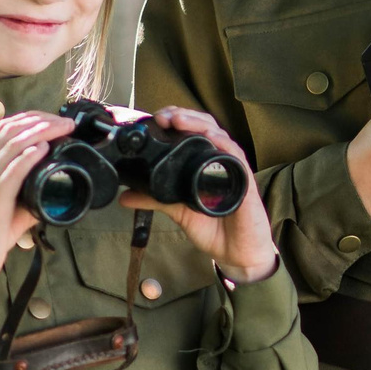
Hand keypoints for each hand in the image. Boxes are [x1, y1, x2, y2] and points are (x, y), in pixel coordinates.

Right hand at [0, 111, 75, 293]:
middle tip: (66, 122)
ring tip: (64, 130)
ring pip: (13, 144)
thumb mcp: (0, 202)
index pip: (3, 127)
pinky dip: (30, 156)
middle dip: (42, 120)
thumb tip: (55, 184)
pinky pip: (12, 170)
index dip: (32, 118)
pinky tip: (45, 149)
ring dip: (43, 132)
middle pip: (10, 129)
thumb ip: (24, 189)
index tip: (55, 119)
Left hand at [115, 107, 277, 282]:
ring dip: (199, 124)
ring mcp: (234, 171)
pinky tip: (213, 137)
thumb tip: (125, 196)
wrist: (237, 253)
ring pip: (220, 136)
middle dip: (185, 116)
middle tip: (164, 116)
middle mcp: (221, 162)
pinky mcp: (245, 183)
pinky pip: (237, 158)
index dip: (177, 119)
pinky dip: (225, 145)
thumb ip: (155, 200)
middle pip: (207, 127)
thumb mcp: (179, 211)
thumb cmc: (215, 229)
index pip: (194, 132)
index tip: (157, 118)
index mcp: (206, 164)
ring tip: (179, 120)